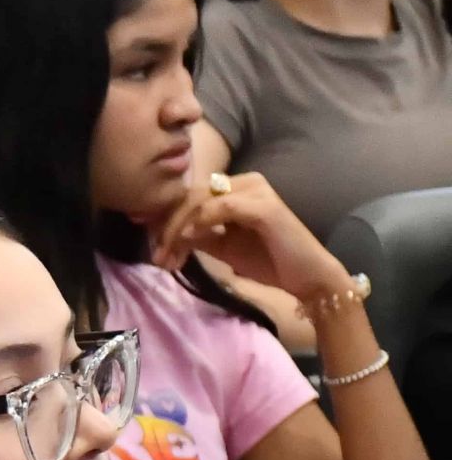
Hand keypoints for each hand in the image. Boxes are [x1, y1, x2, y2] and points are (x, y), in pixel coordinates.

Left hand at [150, 170, 354, 306]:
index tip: (153, 248)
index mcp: (235, 189)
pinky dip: (200, 223)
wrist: (305, 276)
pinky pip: (221, 207)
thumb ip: (197, 236)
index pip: (190, 196)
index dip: (166, 220)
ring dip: (178, 230)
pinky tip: (189, 241)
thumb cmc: (268, 261)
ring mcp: (256, 191)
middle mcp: (245, 183)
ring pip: (200, 200)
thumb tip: (164, 236)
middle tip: (156, 257)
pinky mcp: (265, 206)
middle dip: (167, 227)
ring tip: (168, 257)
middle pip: (190, 196)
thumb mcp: (222, 247)